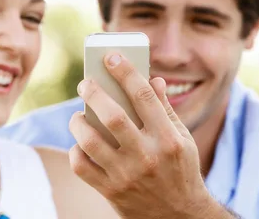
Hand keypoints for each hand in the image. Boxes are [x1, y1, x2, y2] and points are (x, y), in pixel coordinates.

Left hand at [68, 53, 231, 218]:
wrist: (180, 217)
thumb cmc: (181, 170)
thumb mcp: (183, 139)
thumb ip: (165, 109)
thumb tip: (152, 79)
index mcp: (169, 138)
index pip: (143, 95)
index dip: (125, 72)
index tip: (111, 57)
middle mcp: (148, 156)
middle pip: (112, 116)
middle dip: (93, 92)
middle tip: (85, 83)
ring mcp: (127, 175)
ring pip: (91, 141)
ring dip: (78, 122)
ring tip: (78, 115)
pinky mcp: (111, 191)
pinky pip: (82, 166)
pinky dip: (75, 151)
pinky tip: (80, 143)